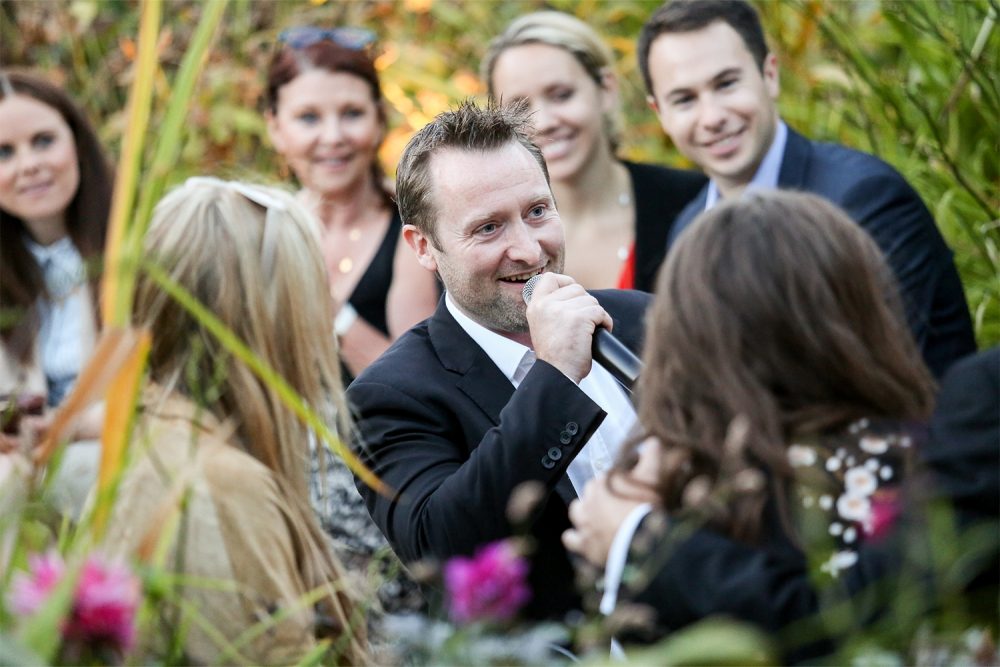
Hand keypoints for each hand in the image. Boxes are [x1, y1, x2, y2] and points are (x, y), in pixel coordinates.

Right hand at [526, 273, 612, 382]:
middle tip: (584, 323)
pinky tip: (599, 333)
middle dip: (585, 303)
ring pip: (591, 300)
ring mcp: (562, 310)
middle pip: (576, 288)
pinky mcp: (579, 318)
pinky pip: (600, 312)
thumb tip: (574, 295)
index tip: (573, 296)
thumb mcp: (544, 326)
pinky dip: (605, 323)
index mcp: (535, 306)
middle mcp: (546, 305)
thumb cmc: (556, 357)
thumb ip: (552, 309)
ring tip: (590, 331)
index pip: (549, 278)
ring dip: (596, 315)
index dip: (565, 282)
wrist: (557, 375)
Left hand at [562, 438, 662, 565]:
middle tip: (615, 504)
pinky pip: (570, 538)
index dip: (617, 481)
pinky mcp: (584, 545)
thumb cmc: (644, 507)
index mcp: (601, 482)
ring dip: (583, 514)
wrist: (638, 541)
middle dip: (599, 496)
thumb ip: (651, 458)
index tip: (628, 488)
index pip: (605, 476)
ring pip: (576, 512)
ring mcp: (584, 523)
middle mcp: (588, 501)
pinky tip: (584, 539)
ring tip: (596, 519)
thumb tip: (653, 440)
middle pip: (589, 493)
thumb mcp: (651, 478)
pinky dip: (575, 538)